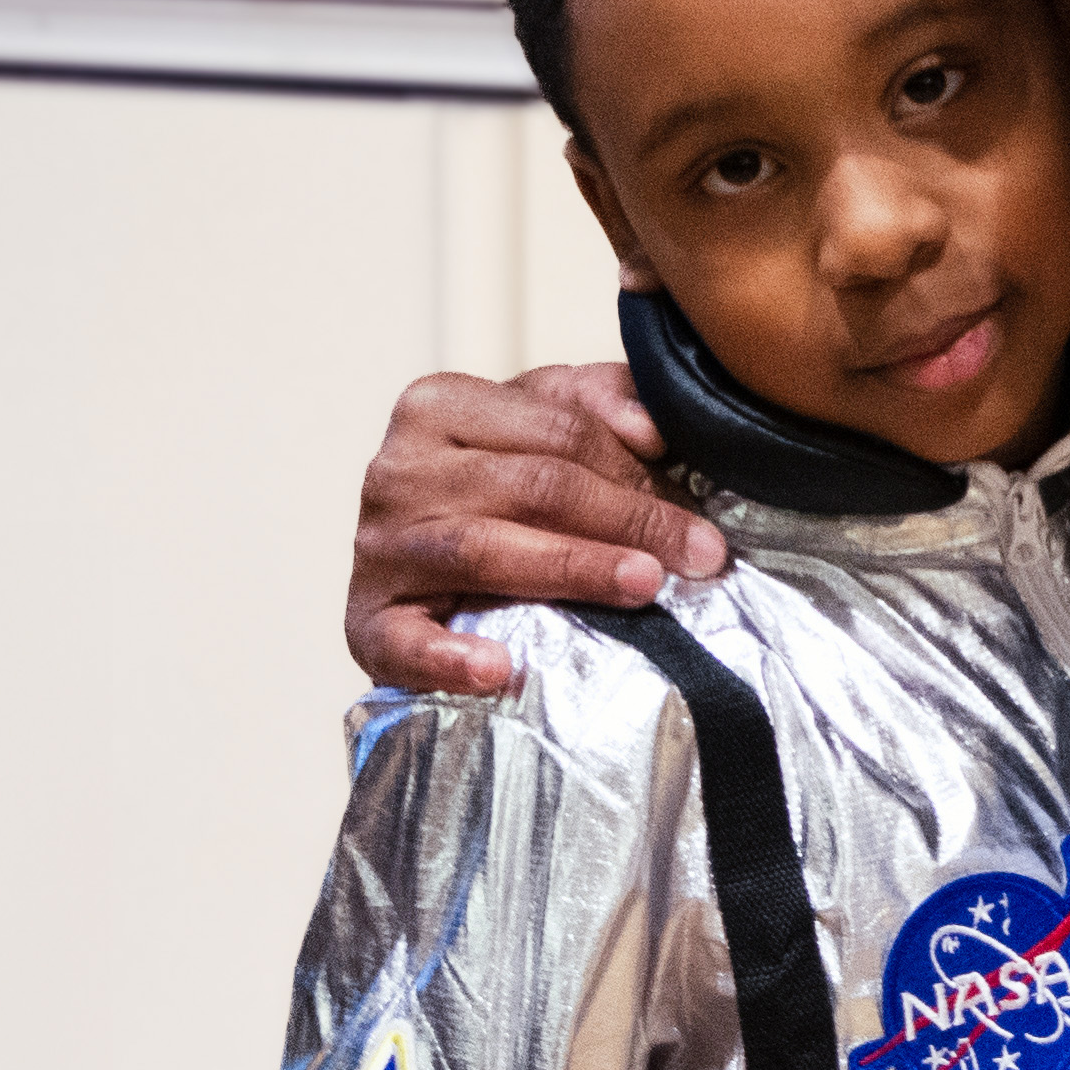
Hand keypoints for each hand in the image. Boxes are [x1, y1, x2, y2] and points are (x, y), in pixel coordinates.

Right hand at [346, 362, 726, 694]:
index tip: (703, 515)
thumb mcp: (548, 425)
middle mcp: (396, 470)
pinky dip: (449, 657)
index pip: (558, 431)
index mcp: (439, 405)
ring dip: (572, 569)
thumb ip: (601, 402)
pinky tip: (499, 668)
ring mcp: (376, 548)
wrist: (421, 574)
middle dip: (628, 521)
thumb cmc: (500, 491)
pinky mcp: (366, 621)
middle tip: (700, 556)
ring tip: (643, 585)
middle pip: (532, 487)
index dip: (639, 472)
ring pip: (484, 549)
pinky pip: (404, 641)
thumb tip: (651, 426)